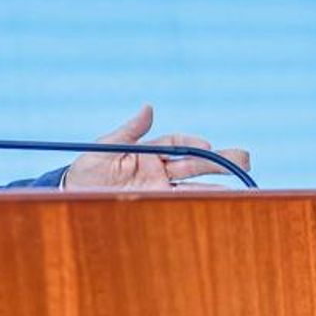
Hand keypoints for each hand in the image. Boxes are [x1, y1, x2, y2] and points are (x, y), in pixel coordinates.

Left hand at [62, 105, 249, 189]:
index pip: (176, 144)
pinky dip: (199, 205)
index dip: (192, 143)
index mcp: (146, 152)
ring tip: (243, 186)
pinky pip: (180, 205)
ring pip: (193, 186)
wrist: (71, 199)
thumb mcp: (103, 147)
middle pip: (193, 164)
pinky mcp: (155, 207)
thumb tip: (149, 107)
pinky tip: (219, 205)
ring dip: (216, 186)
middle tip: (245, 160)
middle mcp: (157, 170)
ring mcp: (158, 190)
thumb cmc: (85, 171)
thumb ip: (128, 131)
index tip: (207, 144)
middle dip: (218, 162)